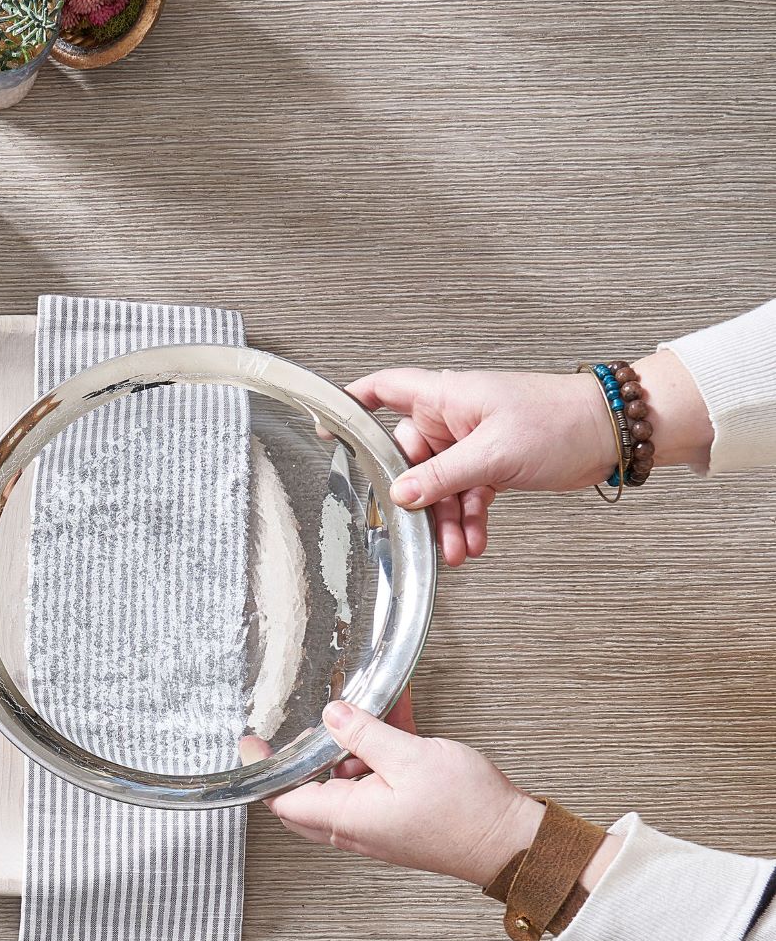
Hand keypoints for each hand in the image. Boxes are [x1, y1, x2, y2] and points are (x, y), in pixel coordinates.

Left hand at [244, 699, 542, 885]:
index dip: (263, 771)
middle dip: (308, 750)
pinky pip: (378, 774)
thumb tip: (331, 715)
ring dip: (353, 741)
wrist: (513, 841)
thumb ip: (364, 734)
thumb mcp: (410, 757)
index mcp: (348, 816)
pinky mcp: (400, 811)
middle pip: (311, 786)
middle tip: (308, 718)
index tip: (250, 743)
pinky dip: (381, 746)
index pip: (285, 799)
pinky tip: (395, 711)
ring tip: (366, 705)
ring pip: (347, 775)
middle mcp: (357, 824)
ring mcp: (378, 820)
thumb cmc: (468, 812)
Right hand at [346, 367, 613, 565]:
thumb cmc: (559, 421)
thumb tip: (401, 494)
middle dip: (415, 497)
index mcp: (445, 397)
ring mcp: (472, 442)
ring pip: (440, 484)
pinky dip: (470, 519)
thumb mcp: (492, 453)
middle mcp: (453, 417)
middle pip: (410, 456)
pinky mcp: (492, 463)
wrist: (612, 432)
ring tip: (456, 550)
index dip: (352, 403)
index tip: (329, 426)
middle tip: (416, 528)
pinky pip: (467, 494)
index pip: (383, 389)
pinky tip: (475, 541)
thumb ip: (441, 477)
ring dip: (446, 519)